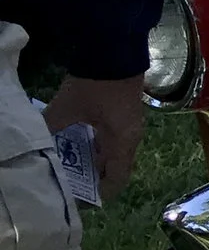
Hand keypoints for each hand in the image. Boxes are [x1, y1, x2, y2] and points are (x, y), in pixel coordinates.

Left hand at [44, 75, 148, 201]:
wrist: (113, 51)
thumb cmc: (93, 87)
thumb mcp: (65, 110)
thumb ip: (51, 129)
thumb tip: (35, 144)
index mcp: (122, 142)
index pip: (118, 179)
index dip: (101, 192)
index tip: (82, 198)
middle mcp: (132, 137)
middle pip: (116, 166)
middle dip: (94, 175)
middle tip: (72, 179)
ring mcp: (131, 124)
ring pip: (114, 150)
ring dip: (96, 157)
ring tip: (72, 160)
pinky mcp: (126, 112)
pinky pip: (114, 137)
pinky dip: (98, 142)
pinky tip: (80, 137)